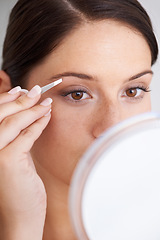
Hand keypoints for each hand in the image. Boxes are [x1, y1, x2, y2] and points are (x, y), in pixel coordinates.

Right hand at [0, 86, 51, 239]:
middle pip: (2, 114)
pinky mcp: (8, 161)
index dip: (7, 98)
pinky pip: (27, 135)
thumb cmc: (17, 186)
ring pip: (14, 122)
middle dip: (21, 99)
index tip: (22, 90)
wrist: (19, 215)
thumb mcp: (13, 156)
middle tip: (37, 90)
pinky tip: (47, 116)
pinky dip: (39, 123)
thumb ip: (15, 136)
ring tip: (45, 101)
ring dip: (32, 109)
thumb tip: (26, 113)